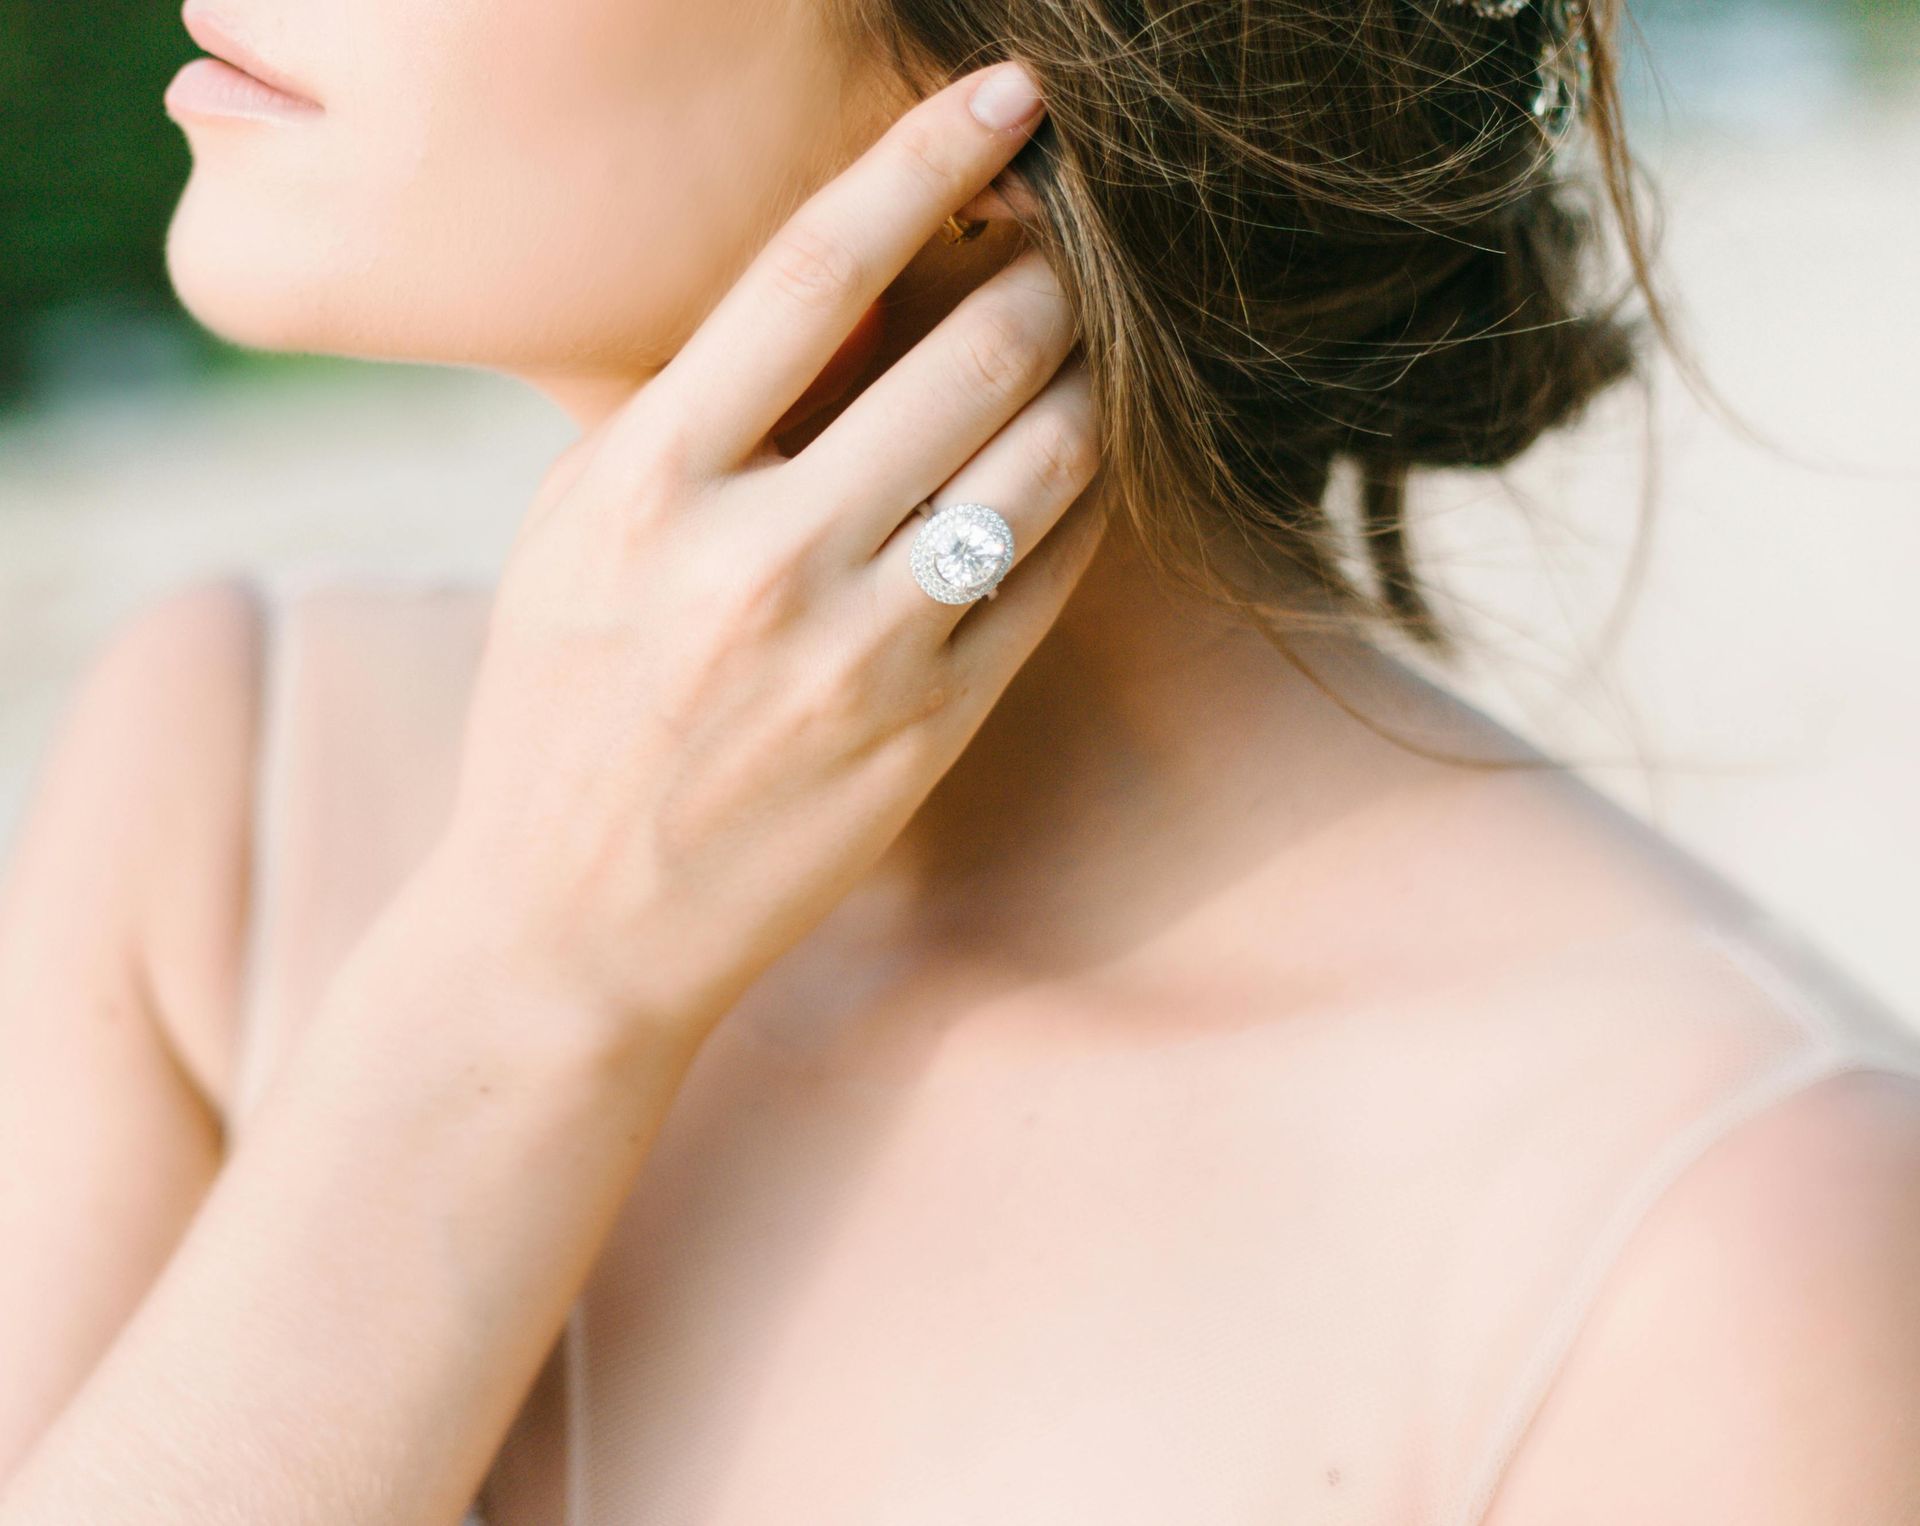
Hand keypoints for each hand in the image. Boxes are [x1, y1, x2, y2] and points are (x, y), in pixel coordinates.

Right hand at [417, 60, 1104, 1058]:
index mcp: (643, 484)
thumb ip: (698, 413)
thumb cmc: (562, 710)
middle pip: (971, 354)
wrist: (575, 927)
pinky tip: (1079, 467)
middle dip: (1048, 277)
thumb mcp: (577, 535)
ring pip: (1041, 463)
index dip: (926, 157)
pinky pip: (1054, 578)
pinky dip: (1084, 502)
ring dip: (1088, 383)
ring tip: (1083, 357)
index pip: (812, 268)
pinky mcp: (929, 730)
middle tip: (1064, 253)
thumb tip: (851, 292)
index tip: (1008, 95)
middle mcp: (756, 558)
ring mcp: (855, 653)